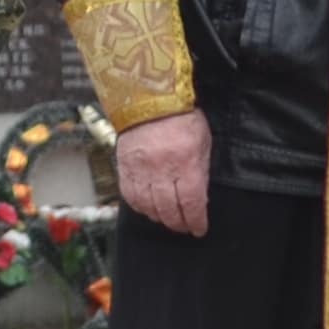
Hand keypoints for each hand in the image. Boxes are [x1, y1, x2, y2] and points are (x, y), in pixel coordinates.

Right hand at [115, 110, 211, 235]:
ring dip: (159, 217)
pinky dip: (139, 206)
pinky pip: (130, 196)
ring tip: (167, 218)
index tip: (199, 229)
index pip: (192, 204)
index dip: (196, 221)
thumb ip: (201, 171)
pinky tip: (147, 207)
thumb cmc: (182, 119)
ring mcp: (141, 170)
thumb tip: (200, 198)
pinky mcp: (125, 167)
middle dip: (179, 223)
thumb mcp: (202, 143)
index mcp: (186, 164)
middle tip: (184, 227)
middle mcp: (162, 170)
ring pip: (148, 207)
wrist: (150, 99)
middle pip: (169, 210)